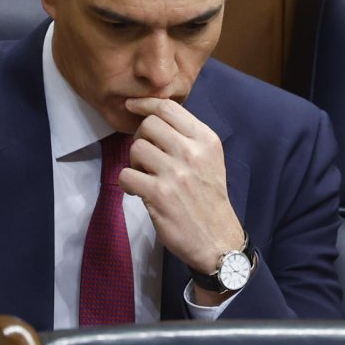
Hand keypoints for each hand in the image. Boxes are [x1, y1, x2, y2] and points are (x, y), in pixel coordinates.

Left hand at [119, 97, 247, 300]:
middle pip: (149, 125)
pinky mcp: (159, 194)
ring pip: (136, 149)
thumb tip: (153, 117)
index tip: (132, 106)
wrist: (217, 239)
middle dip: (141, 138)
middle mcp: (192, 152)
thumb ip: (187, 137)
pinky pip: (126, 175)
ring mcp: (175, 173)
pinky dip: (128, 184)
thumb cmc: (209, 198)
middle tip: (147, 158)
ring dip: (135, 163)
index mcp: (206, 140)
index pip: (168, 108)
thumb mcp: (210, 160)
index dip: (145, 104)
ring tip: (146, 176)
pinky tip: (139, 192)